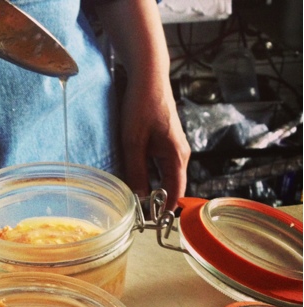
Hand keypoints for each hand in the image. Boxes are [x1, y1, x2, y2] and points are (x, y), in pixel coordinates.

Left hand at [95, 0, 190, 210]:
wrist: (148, 76)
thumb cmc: (142, 106)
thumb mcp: (133, 142)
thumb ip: (136, 171)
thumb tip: (139, 197)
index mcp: (176, 157)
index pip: (176, 191)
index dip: (165, 209)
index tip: (152, 222)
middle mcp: (179, 154)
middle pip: (170, 185)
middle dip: (157, 199)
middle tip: (139, 213)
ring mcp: (172, 147)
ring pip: (163, 175)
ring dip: (151, 186)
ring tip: (134, 197)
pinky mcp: (164, 141)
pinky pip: (158, 164)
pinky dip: (148, 173)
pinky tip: (134, 175)